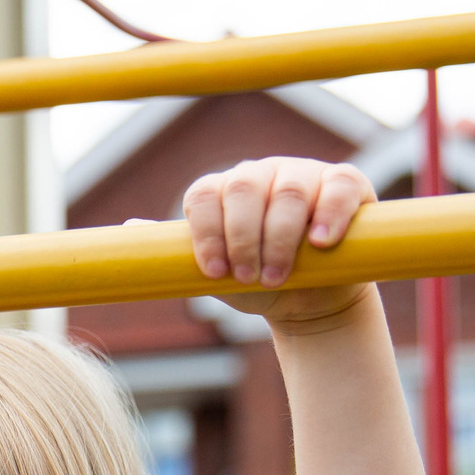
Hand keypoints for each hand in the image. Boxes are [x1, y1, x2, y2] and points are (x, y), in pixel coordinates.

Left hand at [182, 157, 376, 324]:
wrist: (312, 300)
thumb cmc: (259, 281)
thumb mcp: (216, 272)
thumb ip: (179, 251)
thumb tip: (129, 228)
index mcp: (224, 191)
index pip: (203, 195)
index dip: (206, 232)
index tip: (214, 271)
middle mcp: (261, 175)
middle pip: (242, 188)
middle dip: (241, 237)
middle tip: (248, 276)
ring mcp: (303, 174)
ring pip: (287, 191)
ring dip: (280, 237)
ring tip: (278, 275)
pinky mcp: (345, 183)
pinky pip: (338, 186)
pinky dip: (329, 213)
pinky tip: (321, 242)